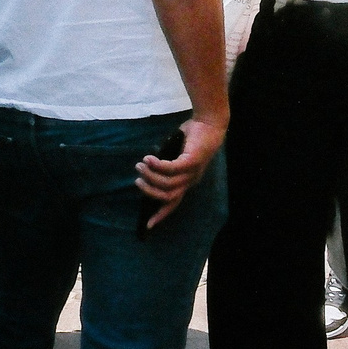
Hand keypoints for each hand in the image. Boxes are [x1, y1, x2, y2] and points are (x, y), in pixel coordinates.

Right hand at [136, 113, 225, 230]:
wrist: (209, 123)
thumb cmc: (192, 138)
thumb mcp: (176, 154)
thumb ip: (165, 163)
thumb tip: (148, 167)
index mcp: (188, 181)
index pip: (174, 203)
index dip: (161, 214)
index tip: (148, 225)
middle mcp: (191, 180)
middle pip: (168, 197)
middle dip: (150, 192)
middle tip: (138, 180)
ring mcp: (192, 172)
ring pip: (167, 184)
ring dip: (150, 176)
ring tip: (140, 165)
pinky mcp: (191, 161)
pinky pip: (171, 169)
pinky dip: (157, 166)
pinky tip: (148, 159)